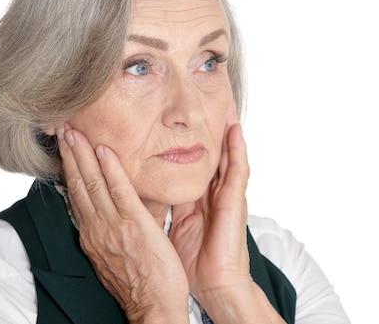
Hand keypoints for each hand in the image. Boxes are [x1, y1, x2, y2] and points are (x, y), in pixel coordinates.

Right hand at [56, 124, 188, 322]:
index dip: (69, 168)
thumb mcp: (114, 255)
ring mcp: (114, 226)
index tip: (65, 147)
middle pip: (79, 184)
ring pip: (93, 183)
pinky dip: (111, 169)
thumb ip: (110, 229)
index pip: (77, 195)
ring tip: (74, 131)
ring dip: (82, 154)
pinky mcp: (135, 225)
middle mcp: (97, 228)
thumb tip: (113, 209)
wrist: (153, 307)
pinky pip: (120, 192)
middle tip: (62, 128)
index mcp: (93, 235)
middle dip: (69, 154)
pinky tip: (104, 150)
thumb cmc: (139, 283)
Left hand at [169, 102, 251, 302]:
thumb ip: (161, 204)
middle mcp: (212, 191)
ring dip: (227, 128)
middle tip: (205, 95)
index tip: (180, 116)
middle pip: (210, 150)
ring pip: (226, 153)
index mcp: (196, 196)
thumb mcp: (170, 225)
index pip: (190, 159)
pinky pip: (238, 170)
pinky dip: (237, 148)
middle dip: (208, 125)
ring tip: (226, 102)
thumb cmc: (191, 260)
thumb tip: (140, 189)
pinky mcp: (235, 202)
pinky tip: (235, 128)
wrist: (213, 285)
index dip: (188, 138)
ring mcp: (226, 194)